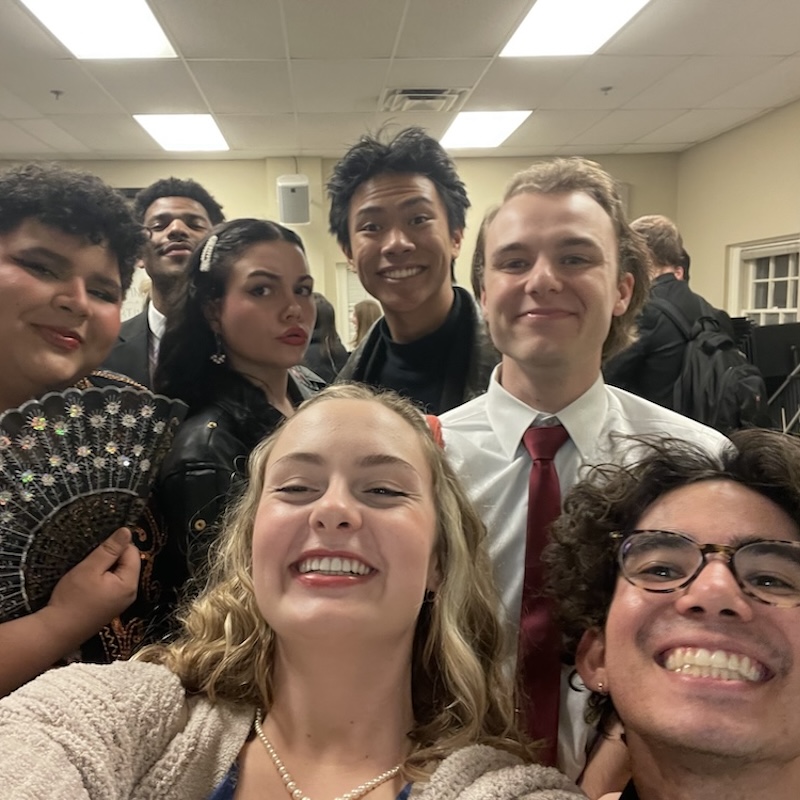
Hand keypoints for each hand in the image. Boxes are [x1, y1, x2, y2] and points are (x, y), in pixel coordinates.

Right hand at [46, 527, 141, 642]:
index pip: (133, 553)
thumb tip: (127, 531)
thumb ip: (110, 549)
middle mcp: (131, 594)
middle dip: (112, 558)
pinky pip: (113, 585)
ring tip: (88, 574)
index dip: (117, 546)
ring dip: (106, 569)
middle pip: (128, 563)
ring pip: (119, 574)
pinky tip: (88, 585)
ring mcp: (121, 602)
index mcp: (129, 583)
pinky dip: (103, 580)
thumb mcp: (89, 568)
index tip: (98, 549)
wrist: (56, 632)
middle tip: (91, 563)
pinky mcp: (111, 607)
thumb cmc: (72, 599)